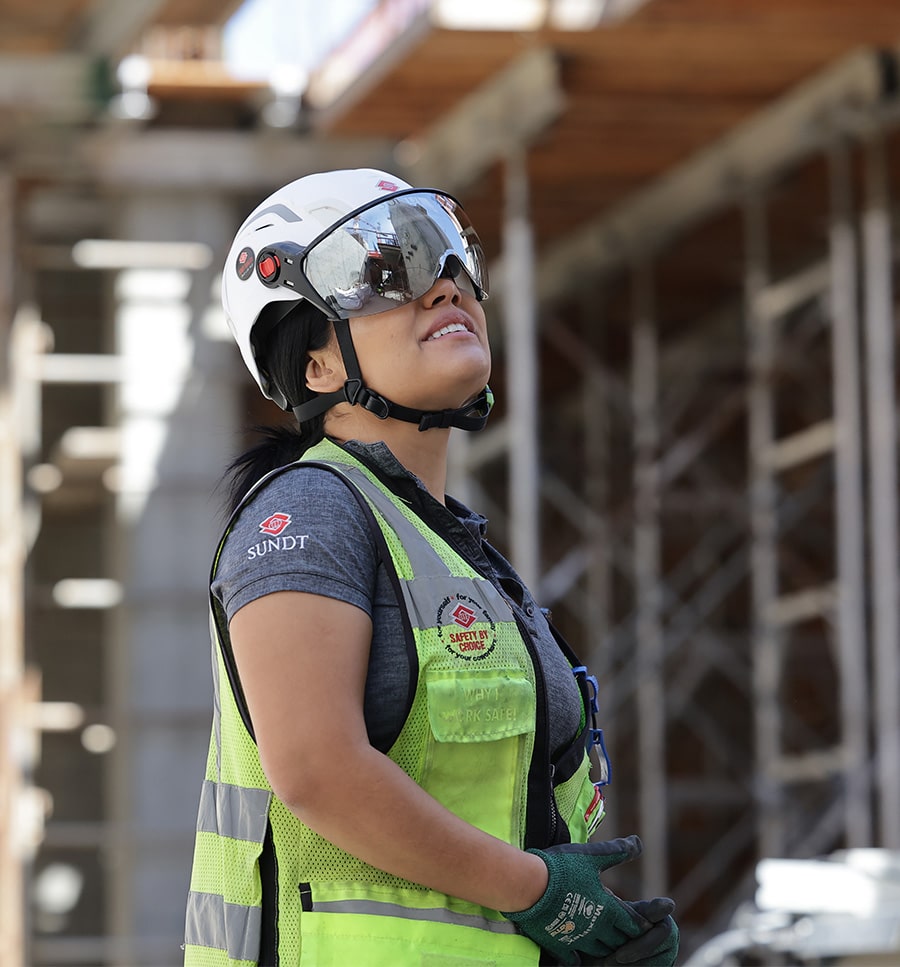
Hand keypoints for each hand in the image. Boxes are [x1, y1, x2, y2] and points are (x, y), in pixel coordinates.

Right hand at [501, 836, 677, 965]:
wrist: (529, 885)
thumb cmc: (562, 868)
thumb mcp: (592, 855)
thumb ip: (616, 851)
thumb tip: (638, 843)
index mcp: (608, 908)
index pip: (633, 923)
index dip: (640, 924)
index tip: (646, 925)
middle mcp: (597, 928)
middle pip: (619, 941)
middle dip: (625, 939)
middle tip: (628, 938)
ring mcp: (578, 939)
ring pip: (600, 951)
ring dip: (605, 949)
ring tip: (607, 946)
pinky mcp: (559, 945)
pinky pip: (574, 959)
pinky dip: (578, 958)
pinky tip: (578, 956)